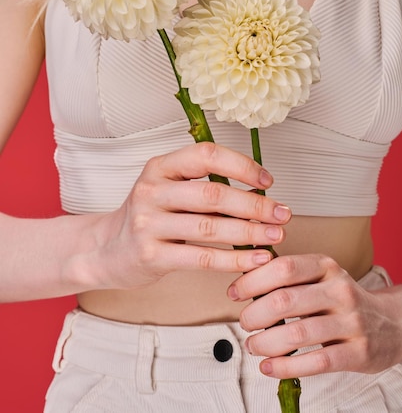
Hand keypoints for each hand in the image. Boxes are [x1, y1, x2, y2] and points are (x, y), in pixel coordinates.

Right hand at [95, 142, 290, 289]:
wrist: (107, 250)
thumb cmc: (149, 216)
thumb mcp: (167, 189)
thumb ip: (203, 184)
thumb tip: (259, 191)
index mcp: (160, 167)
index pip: (205, 155)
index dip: (241, 165)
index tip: (267, 181)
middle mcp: (151, 190)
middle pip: (212, 194)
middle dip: (254, 204)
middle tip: (282, 213)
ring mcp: (148, 223)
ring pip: (210, 227)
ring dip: (250, 232)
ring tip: (275, 235)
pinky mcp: (151, 256)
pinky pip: (202, 258)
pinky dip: (234, 259)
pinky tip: (256, 259)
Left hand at [227, 253, 401, 377]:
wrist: (392, 324)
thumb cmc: (343, 299)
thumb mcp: (321, 276)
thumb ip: (289, 277)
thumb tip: (243, 283)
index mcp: (326, 266)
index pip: (284, 267)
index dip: (253, 280)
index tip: (235, 292)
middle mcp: (340, 290)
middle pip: (285, 300)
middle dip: (254, 314)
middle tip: (244, 323)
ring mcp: (351, 322)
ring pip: (297, 334)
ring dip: (266, 342)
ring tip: (253, 345)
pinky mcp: (358, 353)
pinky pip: (316, 362)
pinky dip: (285, 366)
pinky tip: (269, 366)